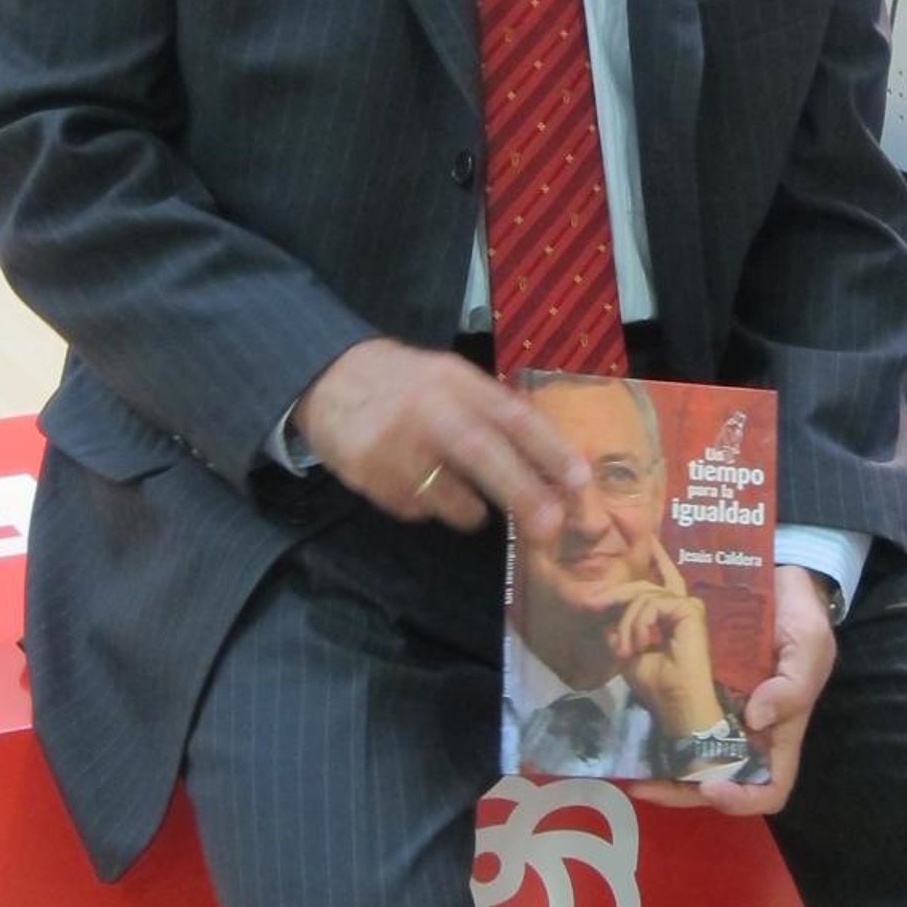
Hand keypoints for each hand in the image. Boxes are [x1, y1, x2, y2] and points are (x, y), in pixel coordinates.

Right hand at [294, 339, 587, 535]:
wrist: (326, 378)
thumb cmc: (405, 384)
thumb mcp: (449, 379)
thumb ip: (492, 411)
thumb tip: (550, 459)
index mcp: (455, 381)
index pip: (511, 415)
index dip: (548, 449)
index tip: (580, 481)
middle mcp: (426, 408)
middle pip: (481, 453)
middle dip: (522, 493)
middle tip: (551, 528)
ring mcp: (392, 443)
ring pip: (447, 496)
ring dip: (470, 510)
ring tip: (472, 505)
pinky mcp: (365, 473)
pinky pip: (413, 507)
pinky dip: (426, 506)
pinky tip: (414, 482)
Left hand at [598, 538, 725, 737]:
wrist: (677, 704)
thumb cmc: (657, 684)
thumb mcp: (630, 651)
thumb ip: (622, 628)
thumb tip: (607, 617)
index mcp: (672, 615)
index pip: (663, 580)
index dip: (658, 558)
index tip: (650, 538)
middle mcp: (683, 606)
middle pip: (644, 586)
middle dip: (616, 595)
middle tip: (593, 605)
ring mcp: (688, 606)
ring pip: (644, 595)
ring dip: (627, 622)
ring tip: (627, 649)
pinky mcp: (689, 610)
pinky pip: (653, 603)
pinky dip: (639, 622)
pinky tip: (640, 643)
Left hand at [631, 564, 836, 818]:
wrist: (776, 581)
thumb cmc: (800, 618)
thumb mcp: (809, 645)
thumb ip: (792, 686)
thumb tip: (756, 719)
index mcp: (779, 733)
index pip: (770, 788)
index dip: (742, 799)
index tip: (710, 786)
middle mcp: (746, 733)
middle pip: (718, 782)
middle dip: (682, 792)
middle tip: (646, 786)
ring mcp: (718, 714)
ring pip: (689, 759)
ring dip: (661, 773)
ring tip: (632, 771)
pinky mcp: (696, 691)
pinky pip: (673, 720)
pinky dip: (653, 733)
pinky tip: (630, 731)